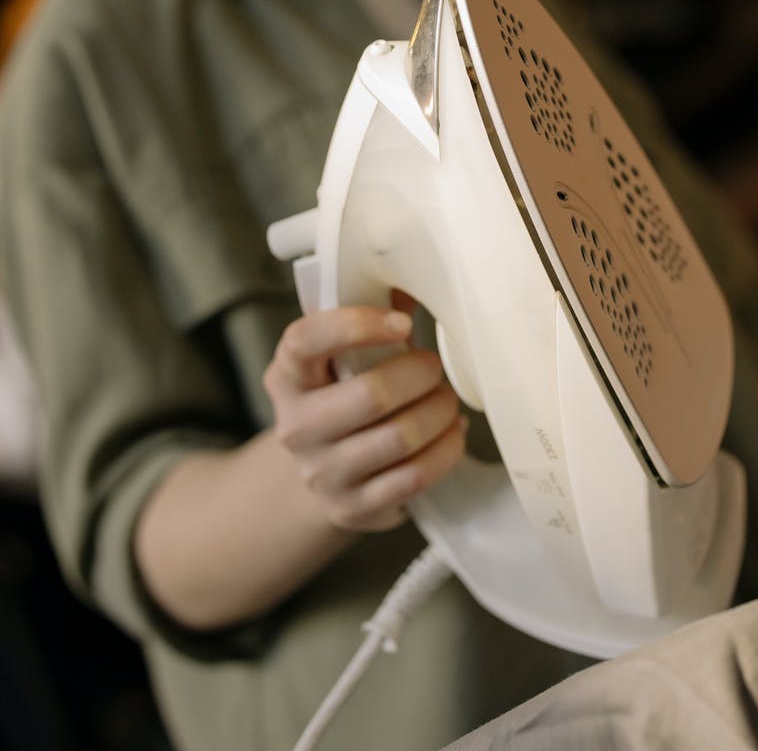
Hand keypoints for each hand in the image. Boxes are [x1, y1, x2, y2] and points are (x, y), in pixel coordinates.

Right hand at [263, 299, 467, 531]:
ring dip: (438, 413)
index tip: (403, 322)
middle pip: (369, 395)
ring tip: (447, 400)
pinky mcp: (351, 509)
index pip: (308, 339)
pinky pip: (413, 479)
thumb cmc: (343, 394)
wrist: (321, 471)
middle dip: (419, 375)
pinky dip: (444, 451)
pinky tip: (450, 434)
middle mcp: (295, 426)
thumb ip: (374, 312)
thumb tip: (424, 268)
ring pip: (398, 438)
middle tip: (435, 367)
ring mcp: (321, 473)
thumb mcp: (341, 355)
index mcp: (288, 375)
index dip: (358, 324)